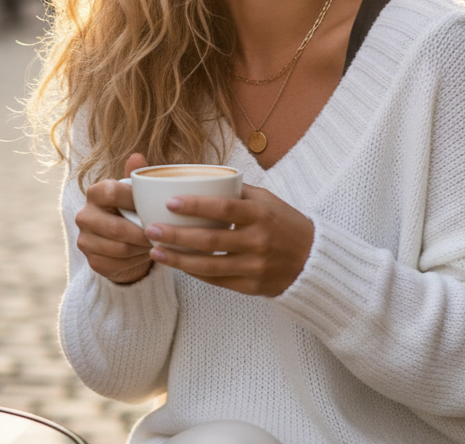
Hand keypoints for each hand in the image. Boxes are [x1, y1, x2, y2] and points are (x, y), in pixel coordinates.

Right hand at [75, 153, 153, 284]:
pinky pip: (118, 264)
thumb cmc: (131, 209)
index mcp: (95, 193)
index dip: (134, 200)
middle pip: (116, 228)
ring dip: (142, 248)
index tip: (155, 205)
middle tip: (163, 233)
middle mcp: (84, 216)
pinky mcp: (92, 262)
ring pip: (119, 248)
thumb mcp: (135, 192)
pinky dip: (137, 260)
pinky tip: (148, 254)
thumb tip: (137, 156)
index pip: (112, 193)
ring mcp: (85, 240)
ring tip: (159, 243)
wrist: (120, 240)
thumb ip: (137, 176)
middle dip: (143, 232)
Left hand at [143, 184, 313, 296]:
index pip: (223, 209)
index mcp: (260, 214)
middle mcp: (257, 241)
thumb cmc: (285, 223)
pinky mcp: (251, 287)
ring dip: (178, 259)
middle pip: (209, 240)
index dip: (195, 206)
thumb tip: (205, 178)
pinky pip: (216, 281)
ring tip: (155, 251)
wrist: (313, 260)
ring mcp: (254, 267)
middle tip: (151, 229)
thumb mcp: (268, 200)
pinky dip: (195, 273)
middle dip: (176, 235)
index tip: (170, 202)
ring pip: (208, 265)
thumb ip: (238, 191)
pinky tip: (177, 265)